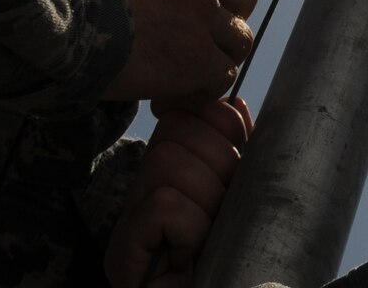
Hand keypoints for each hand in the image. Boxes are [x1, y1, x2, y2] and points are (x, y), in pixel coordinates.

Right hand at [47, 0, 259, 100]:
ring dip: (215, 52)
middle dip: (224, 14)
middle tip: (194, 35)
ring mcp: (202, 14)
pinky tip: (177, 89)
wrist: (48, 8)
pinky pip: (222, 73)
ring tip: (186, 68)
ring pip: (238, 37)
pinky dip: (204, 84)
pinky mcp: (196, 58)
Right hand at [106, 95, 251, 287]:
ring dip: (207, 202)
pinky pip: (165, 204)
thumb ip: (237, 153)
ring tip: (209, 238)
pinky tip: (193, 255)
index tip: (237, 165)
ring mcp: (127, 230)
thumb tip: (233, 105)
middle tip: (224, 212)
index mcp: (169, 180)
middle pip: (176, 132)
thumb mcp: (244, 197)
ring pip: (170, 163)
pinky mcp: (123, 258)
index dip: (219, 127)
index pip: (181, 115)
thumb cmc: (240, 261)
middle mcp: (139, 201)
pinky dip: (191, 227)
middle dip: (218, 166)